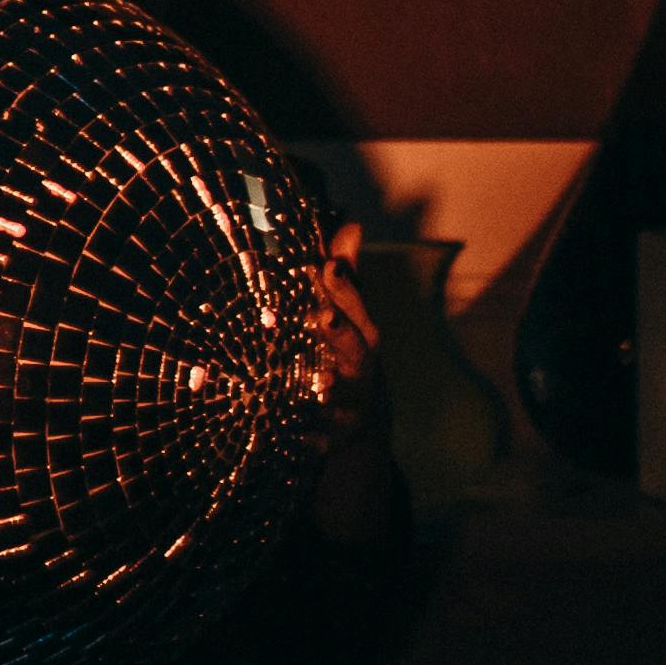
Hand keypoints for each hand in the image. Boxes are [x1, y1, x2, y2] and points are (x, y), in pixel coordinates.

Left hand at [312, 219, 386, 451]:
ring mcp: (352, 399)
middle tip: (322, 315)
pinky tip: (301, 437)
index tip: (325, 266)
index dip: (343, 287)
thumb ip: (348, 275)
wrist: (364, 418)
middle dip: (339, 331)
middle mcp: (361, 364)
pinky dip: (316, 439)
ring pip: (343, 391)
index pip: (354, 305)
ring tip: (318, 378)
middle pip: (354, 346)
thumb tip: (352, 225)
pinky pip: (326, 438)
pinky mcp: (338, 435)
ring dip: (328, 384)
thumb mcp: (352, 314)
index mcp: (363, 331)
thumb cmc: (350, 350)